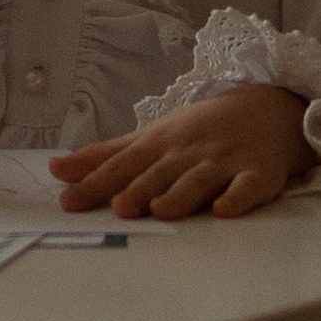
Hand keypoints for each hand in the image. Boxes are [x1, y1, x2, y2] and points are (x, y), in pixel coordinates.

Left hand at [50, 81, 311, 219]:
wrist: (264, 109)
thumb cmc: (196, 131)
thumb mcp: (149, 138)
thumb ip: (104, 157)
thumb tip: (56, 170)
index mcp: (158, 144)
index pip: (121, 165)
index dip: (95, 183)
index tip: (68, 202)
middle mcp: (187, 152)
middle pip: (159, 173)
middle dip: (139, 189)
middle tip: (118, 208)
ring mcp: (223, 161)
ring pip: (199, 179)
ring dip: (181, 194)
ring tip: (160, 210)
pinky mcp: (257, 173)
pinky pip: (248, 186)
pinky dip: (238, 196)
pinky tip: (225, 209)